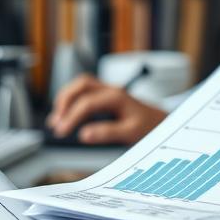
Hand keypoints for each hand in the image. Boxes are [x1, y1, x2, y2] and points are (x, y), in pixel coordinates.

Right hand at [47, 74, 167, 144]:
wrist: (164, 122)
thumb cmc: (150, 127)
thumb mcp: (131, 133)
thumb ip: (107, 133)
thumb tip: (84, 135)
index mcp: (116, 97)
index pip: (86, 103)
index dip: (71, 117)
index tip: (61, 132)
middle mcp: (111, 90)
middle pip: (81, 85)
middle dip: (64, 101)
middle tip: (55, 123)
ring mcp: (109, 91)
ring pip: (82, 84)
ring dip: (66, 98)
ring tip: (57, 118)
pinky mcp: (108, 96)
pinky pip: (86, 90)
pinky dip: (73, 99)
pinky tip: (68, 113)